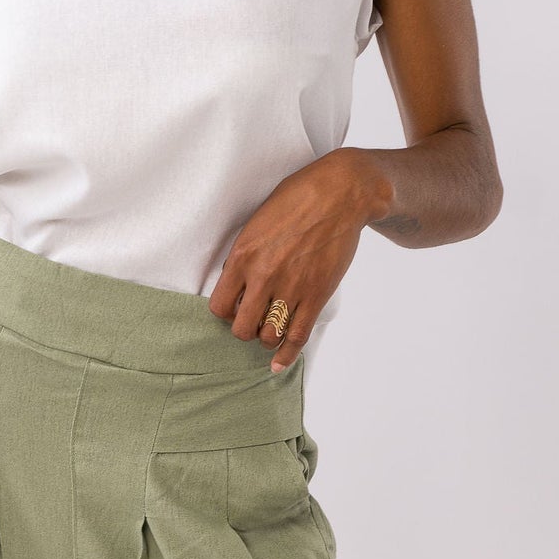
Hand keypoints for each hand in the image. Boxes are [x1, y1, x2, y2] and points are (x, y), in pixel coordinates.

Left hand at [208, 148, 391, 371]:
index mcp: (243, 256)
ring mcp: (291, 288)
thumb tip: (237, 284)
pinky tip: (278, 364)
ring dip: (266, 339)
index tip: (234, 309)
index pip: (219, 306)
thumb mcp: (256, 223)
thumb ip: (244, 256)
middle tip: (253, 320)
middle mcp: (263, 276)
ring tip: (270, 329)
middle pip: (241, 328)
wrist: (339, 193)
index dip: (225, 313)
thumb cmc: (297, 200)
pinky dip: (286, 355)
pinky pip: (297, 336)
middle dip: (245, 329)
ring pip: (268, 337)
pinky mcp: (317, 295)